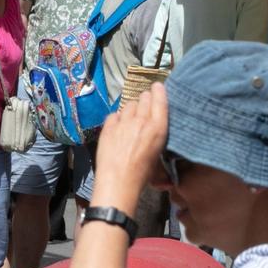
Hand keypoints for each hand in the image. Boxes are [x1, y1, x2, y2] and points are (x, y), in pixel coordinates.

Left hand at [93, 82, 166, 205]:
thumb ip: (157, 144)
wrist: (118, 180)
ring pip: (129, 104)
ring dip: (132, 108)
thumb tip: (159, 152)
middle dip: (145, 98)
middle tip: (145, 103)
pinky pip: (114, 115)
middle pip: (143, 99)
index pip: (160, 100)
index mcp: (158, 128)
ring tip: (131, 116)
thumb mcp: (158, 160)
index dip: (159, 91)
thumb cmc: (142, 175)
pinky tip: (118, 125)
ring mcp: (123, 122)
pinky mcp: (108, 126)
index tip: (158, 86)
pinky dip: (117, 118)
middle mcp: (141, 120)